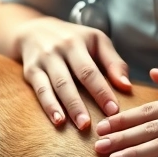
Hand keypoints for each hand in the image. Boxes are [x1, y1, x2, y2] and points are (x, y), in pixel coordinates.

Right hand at [14, 16, 132, 129]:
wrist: (34, 30)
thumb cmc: (73, 39)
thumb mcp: (96, 41)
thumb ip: (113, 63)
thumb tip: (127, 87)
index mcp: (77, 42)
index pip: (90, 70)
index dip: (101, 91)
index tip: (113, 110)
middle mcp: (58, 50)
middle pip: (70, 79)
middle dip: (81, 104)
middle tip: (93, 125)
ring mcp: (43, 61)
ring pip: (55, 86)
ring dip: (67, 108)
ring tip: (79, 126)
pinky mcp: (30, 71)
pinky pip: (40, 91)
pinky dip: (49, 106)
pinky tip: (58, 120)